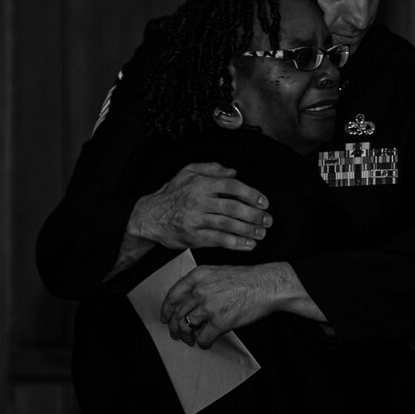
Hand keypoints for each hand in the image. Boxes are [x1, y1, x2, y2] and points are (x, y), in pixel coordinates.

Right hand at [129, 163, 271, 251]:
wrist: (148, 217)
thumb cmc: (170, 195)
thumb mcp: (186, 173)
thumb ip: (210, 169)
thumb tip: (233, 171)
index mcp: (199, 184)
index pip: (231, 186)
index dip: (251, 194)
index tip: (263, 202)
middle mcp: (197, 201)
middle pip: (232, 207)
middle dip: (254, 215)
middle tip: (267, 220)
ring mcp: (194, 220)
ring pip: (227, 225)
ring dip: (248, 230)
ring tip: (261, 233)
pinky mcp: (192, 237)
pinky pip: (218, 240)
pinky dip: (235, 243)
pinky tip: (248, 244)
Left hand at [160, 263, 297, 347]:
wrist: (267, 285)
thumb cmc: (246, 279)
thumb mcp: (217, 272)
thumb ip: (201, 283)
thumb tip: (189, 300)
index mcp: (198, 276)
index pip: (173, 295)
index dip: (166, 309)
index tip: (165, 318)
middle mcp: (199, 290)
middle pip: (177, 313)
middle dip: (175, 327)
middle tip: (177, 334)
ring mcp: (209, 306)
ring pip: (186, 326)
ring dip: (187, 337)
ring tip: (191, 341)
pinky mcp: (220, 322)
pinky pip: (204, 338)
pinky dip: (203, 343)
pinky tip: (207, 343)